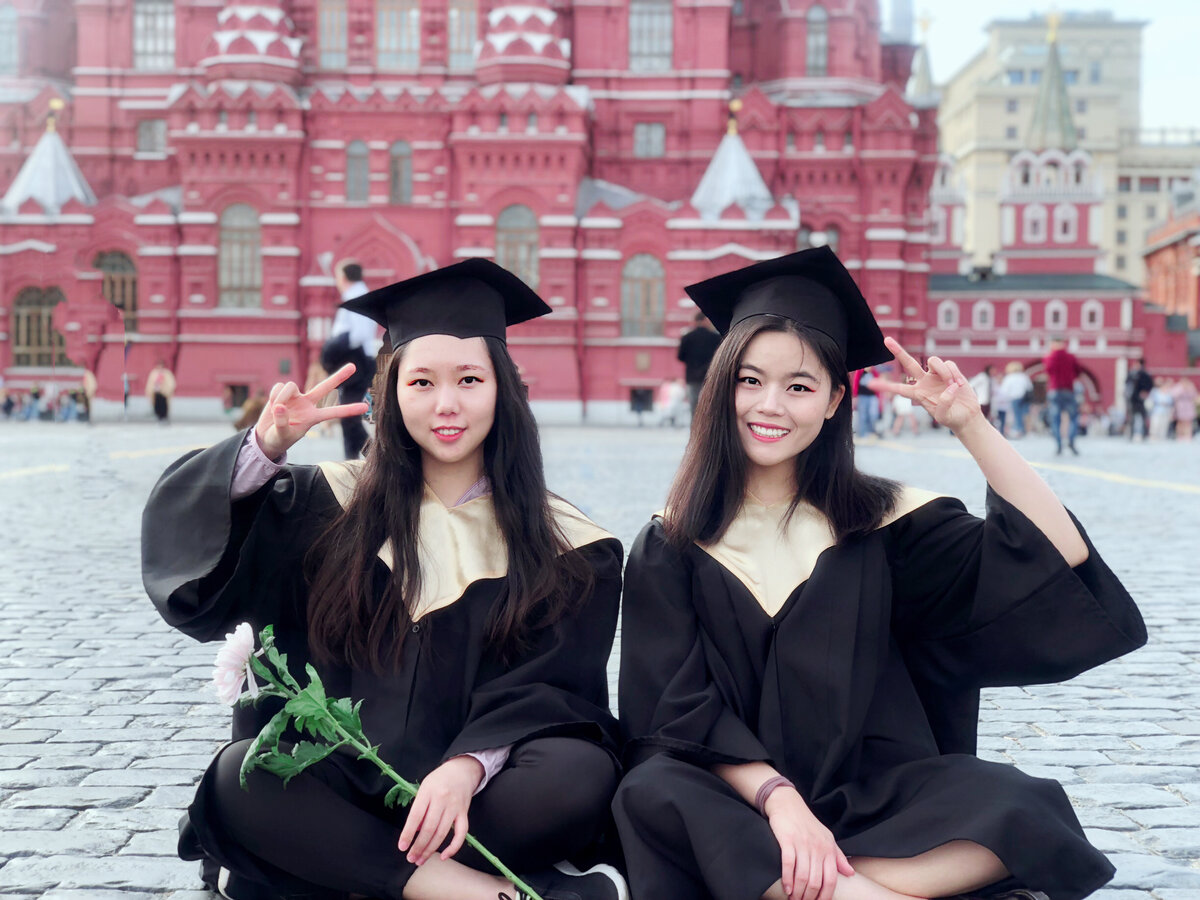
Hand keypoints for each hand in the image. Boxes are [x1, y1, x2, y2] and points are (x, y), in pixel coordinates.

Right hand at [254, 364, 368, 458]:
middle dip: (339, 376)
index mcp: (313, 417)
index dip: (348, 410)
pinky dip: (273, 395)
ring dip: (281, 395)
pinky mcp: (283, 392)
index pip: (333, 413)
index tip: (365, 407)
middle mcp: (307, 404)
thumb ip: (282, 422)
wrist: (265, 436)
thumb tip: (280, 406)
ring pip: (291, 386)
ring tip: (275, 408)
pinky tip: (271, 404)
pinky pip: (279, 386)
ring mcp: (296, 397)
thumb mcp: (281, 435)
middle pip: (325, 387)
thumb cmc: (277, 439)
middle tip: (354, 366)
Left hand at [397, 756, 482, 865]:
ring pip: (442, 833)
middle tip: (411, 858)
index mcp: (428, 792)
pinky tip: (444, 856)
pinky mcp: (464, 813)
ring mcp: (454, 807)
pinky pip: (461, 833)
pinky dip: (453, 847)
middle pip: (429, 828)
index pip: (416, 816)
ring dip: (430, 850)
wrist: (462, 770)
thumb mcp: (424, 788)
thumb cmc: (439, 780)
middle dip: (418, 846)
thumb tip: (416, 831)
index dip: (408, 833)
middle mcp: (442, 799)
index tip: (402, 847)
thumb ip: (419, 808)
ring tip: (420, 860)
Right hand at [764, 787, 852, 899]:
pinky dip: (787, 879)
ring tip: (794, 898)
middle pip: (816, 881)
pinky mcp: (787, 840)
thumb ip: (838, 856)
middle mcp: (817, 847)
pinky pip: (788, 864)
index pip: (831, 879)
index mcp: (828, 848)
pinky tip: (786, 888)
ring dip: (798, 892)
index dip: (825, 895)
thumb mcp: (826, 837)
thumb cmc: (806, 822)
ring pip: (803, 875)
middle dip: (809, 897)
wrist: (788, 803)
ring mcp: (802, 843)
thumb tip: (850, 873)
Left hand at [872, 337, 984, 433]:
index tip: (870, 383)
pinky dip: (954, 374)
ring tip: (952, 386)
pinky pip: (949, 364)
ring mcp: (936, 375)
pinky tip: (959, 385)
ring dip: (944, 372)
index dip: (886, 386)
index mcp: (918, 394)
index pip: (899, 388)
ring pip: (933, 360)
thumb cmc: (952, 417)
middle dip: (898, 351)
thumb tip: (949, 387)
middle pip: (909, 363)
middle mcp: (924, 381)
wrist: (966, 415)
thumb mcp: (943, 416)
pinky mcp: (950, 371)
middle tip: (886, 340)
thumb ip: (943, 404)